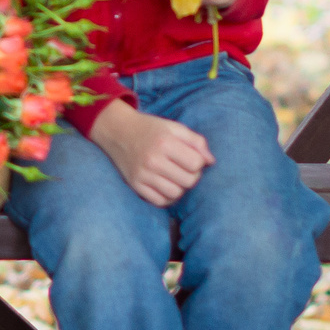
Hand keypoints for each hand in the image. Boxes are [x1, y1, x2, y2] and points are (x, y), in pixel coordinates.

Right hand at [87, 100, 213, 206]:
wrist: (118, 131)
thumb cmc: (151, 129)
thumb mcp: (174, 128)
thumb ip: (197, 142)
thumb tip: (211, 162)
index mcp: (165, 142)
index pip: (196, 164)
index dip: (198, 162)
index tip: (190, 157)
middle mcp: (153, 160)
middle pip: (189, 181)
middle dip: (191, 176)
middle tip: (183, 168)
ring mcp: (142, 174)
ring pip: (176, 194)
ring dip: (180, 187)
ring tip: (175, 177)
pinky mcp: (135, 185)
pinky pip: (160, 201)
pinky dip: (166, 197)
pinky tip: (165, 185)